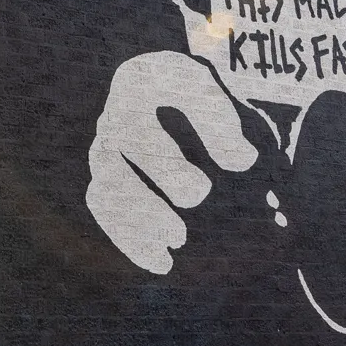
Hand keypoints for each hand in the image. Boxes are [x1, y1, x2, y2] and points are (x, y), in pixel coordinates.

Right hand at [86, 52, 258, 272]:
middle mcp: (109, 120)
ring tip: (174, 248)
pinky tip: (161, 263)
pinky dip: (130, 240)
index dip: (166, 167)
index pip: (141, 130)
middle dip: (148, 203)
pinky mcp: (104, 178)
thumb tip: (244, 159)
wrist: (160, 82)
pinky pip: (106, 213)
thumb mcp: (208, 91)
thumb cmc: (188, 87)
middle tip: (184, 230)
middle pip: (116, 168)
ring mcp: (102, 152)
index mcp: (131, 88)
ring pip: (105, 194)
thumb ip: (223, 121)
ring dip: (135, 227)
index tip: (203, 193)